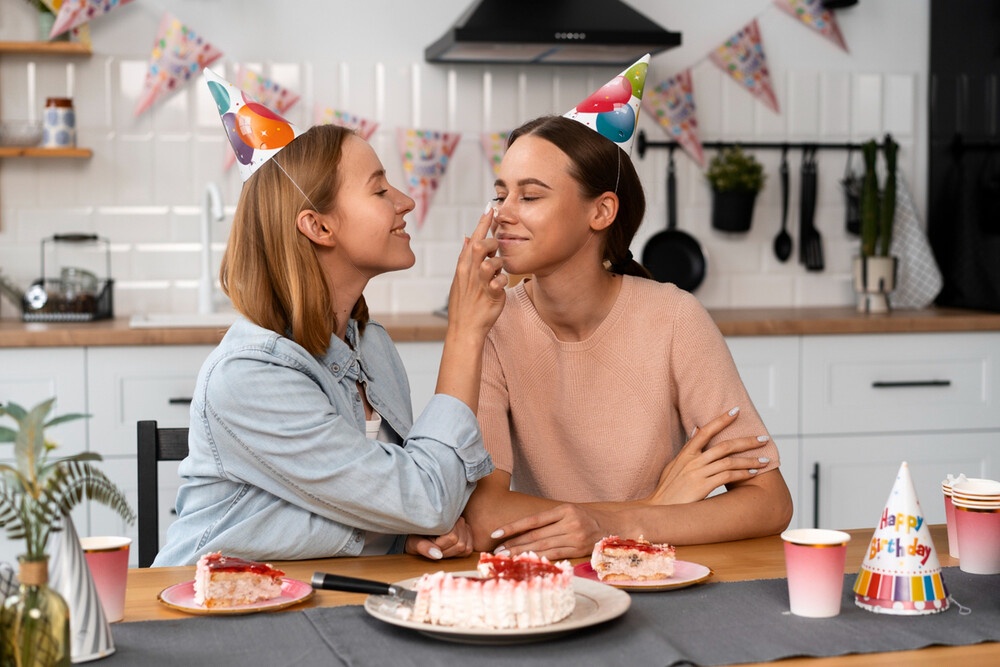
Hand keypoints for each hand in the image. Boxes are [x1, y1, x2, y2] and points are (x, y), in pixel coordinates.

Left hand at [404, 517, 473, 559]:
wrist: (419, 534)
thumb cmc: (416, 537)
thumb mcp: (414, 542)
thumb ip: (424, 547)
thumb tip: (437, 555)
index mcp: (447, 517)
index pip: (452, 538)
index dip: (440, 547)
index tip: (429, 545)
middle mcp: (460, 520)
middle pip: (460, 544)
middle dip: (445, 551)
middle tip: (433, 548)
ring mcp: (466, 528)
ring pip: (465, 548)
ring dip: (451, 553)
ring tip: (439, 548)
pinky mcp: (468, 536)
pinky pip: (468, 550)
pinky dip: (457, 554)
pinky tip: (447, 549)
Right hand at [446, 206, 505, 336]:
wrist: (464, 327)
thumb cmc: (465, 302)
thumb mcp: (462, 278)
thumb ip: (466, 257)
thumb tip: (468, 237)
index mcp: (463, 266)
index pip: (474, 239)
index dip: (483, 223)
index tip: (491, 208)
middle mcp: (470, 272)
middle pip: (481, 246)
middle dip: (492, 241)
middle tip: (498, 246)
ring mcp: (480, 284)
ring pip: (492, 262)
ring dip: (499, 263)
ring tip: (498, 272)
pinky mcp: (491, 295)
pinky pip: (500, 282)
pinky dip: (503, 281)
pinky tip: (501, 286)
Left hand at [488, 504, 612, 559]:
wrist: (614, 526)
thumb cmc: (587, 519)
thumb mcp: (569, 512)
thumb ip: (550, 520)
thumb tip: (522, 531)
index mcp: (564, 509)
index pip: (532, 520)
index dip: (513, 527)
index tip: (496, 534)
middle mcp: (569, 522)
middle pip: (535, 535)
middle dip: (514, 544)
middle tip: (497, 552)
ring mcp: (575, 536)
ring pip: (543, 546)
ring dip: (523, 554)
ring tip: (507, 558)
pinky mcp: (579, 549)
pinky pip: (555, 555)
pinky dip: (540, 559)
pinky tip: (527, 562)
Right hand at [646, 407, 771, 505]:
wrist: (658, 509)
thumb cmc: (667, 490)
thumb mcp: (673, 465)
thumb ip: (687, 448)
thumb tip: (697, 429)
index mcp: (685, 454)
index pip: (705, 431)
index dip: (721, 420)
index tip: (736, 411)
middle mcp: (692, 461)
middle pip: (724, 446)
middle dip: (746, 441)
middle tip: (764, 438)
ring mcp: (697, 473)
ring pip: (729, 461)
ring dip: (750, 460)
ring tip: (765, 460)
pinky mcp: (702, 487)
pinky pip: (727, 477)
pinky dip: (742, 474)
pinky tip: (753, 474)